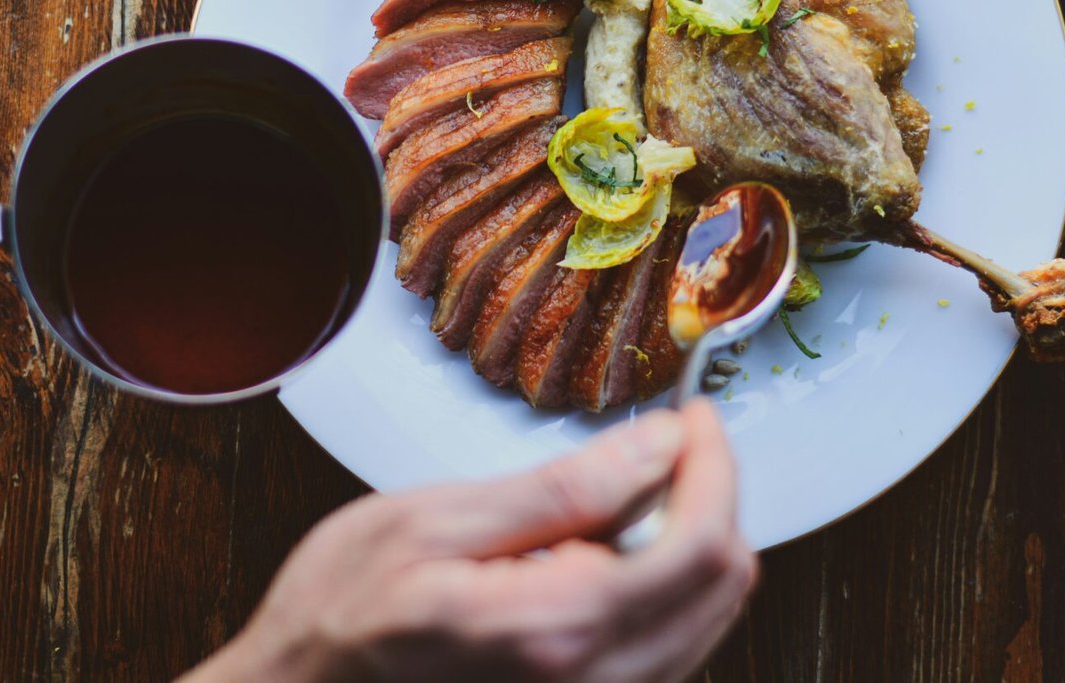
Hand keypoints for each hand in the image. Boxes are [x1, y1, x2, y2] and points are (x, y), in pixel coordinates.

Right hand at [185, 400, 755, 682]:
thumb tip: (659, 448)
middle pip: (721, 586)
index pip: (699, 545)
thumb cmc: (342, 612)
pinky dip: (664, 585)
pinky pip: (671, 648)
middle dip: (711, 497)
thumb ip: (561, 491)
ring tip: (632, 490)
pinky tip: (611, 550)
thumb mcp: (435, 522)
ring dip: (691, 540)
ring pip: (707, 618)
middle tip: (667, 443)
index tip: (693, 417)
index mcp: (559, 628)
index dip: (714, 466)